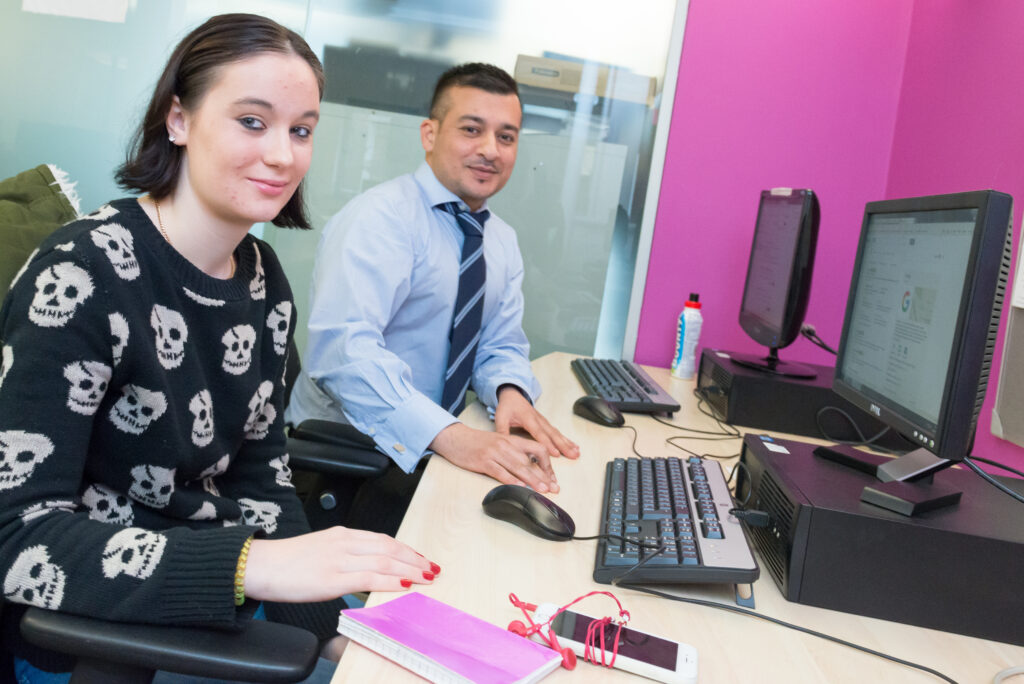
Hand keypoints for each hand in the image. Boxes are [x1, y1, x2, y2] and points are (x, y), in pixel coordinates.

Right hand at [244, 527, 438, 602]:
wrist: (259, 566)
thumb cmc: (286, 562)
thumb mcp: (320, 551)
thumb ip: (343, 556)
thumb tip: (365, 569)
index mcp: (341, 534)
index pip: (382, 539)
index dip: (405, 549)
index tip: (420, 558)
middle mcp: (344, 542)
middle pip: (389, 548)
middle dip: (414, 558)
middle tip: (432, 568)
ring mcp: (339, 559)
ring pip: (385, 561)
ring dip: (410, 569)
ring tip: (426, 577)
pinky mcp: (332, 578)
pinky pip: (369, 577)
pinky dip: (391, 580)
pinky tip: (405, 584)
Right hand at [430, 421, 562, 492]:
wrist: (455, 438)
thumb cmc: (478, 442)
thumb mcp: (499, 442)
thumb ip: (514, 452)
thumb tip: (530, 469)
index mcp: (512, 440)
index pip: (537, 449)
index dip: (547, 464)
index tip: (552, 478)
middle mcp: (505, 445)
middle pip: (529, 461)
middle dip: (544, 476)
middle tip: (554, 488)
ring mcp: (494, 453)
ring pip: (518, 467)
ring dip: (532, 480)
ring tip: (542, 490)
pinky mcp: (483, 461)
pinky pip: (499, 472)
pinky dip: (511, 480)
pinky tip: (519, 487)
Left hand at [494, 386, 579, 461]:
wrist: (512, 394)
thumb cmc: (507, 406)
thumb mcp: (500, 417)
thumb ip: (502, 431)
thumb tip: (503, 445)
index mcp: (528, 419)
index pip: (539, 433)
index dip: (548, 444)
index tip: (556, 453)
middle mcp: (539, 420)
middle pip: (553, 434)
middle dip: (563, 445)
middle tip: (573, 455)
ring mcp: (544, 421)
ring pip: (557, 433)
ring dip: (567, 443)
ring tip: (576, 452)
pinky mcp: (545, 423)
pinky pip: (557, 432)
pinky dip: (566, 439)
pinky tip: (573, 446)